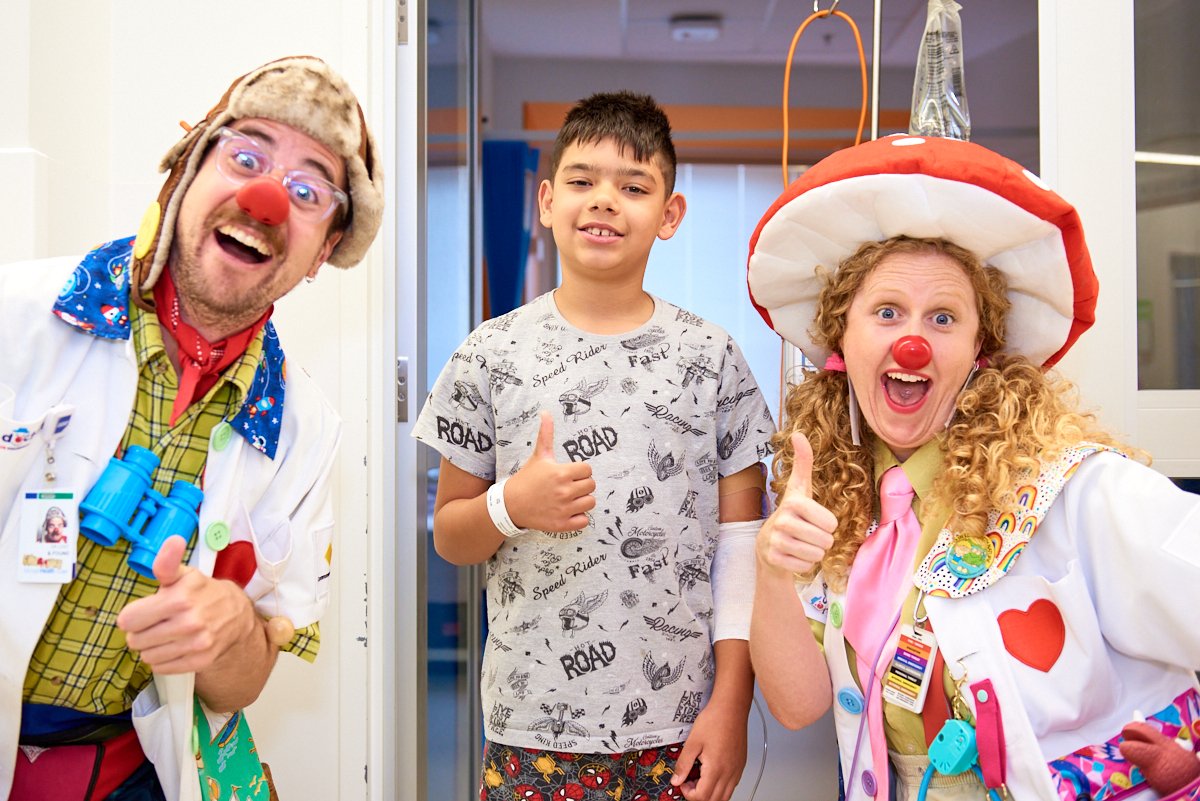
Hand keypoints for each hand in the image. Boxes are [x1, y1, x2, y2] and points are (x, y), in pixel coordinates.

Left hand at [117, 535, 256, 673]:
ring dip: (152, 647)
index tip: (145, 611)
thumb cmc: (202, 593)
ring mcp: (196, 643)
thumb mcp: (184, 575)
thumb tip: (174, 540)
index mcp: (179, 598)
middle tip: (157, 623)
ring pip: (147, 656)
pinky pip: (162, 667)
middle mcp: (189, 622)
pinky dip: (164, 659)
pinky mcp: (200, 660)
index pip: (128, 620)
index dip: (132, 616)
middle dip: (141, 632)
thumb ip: (168, 562)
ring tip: (166, 634)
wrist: (236, 614)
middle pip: (135, 640)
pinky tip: (175, 646)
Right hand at [504, 411, 595, 531]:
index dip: (580, 471)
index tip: (570, 473)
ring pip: (590, 502)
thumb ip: (546, 434)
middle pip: (591, 486)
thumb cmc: (527, 478)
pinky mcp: (561, 524)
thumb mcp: (538, 456)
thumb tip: (546, 412)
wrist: (510, 504)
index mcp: (561, 473)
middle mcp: (564, 491)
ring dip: (582, 501)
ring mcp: (564, 509)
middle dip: (582, 485)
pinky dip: (579, 517)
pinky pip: (584, 521)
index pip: (588, 470)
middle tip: (569, 486)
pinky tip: (568, 511)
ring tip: (570, 498)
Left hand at [670, 696, 748, 800]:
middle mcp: (729, 773)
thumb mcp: (692, 742)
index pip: (702, 796)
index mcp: (716, 768)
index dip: (689, 794)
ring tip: (700, 779)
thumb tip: (676, 780)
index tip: (683, 783)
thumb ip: (684, 764)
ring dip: (711, 794)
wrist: (731, 708)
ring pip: (725, 796)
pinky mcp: (741, 765)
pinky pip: (732, 786)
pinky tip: (712, 774)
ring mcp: (737, 770)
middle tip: (690, 783)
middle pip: (714, 800)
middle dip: (699, 796)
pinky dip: (721, 787)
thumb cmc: (714, 720)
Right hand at [756, 431, 836, 575]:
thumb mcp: (799, 488)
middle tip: (807, 535)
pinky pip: (806, 567)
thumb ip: (803, 462)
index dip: (827, 524)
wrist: (767, 545)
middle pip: (826, 540)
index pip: (831, 523)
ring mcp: (777, 541)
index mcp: (793, 503)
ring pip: (817, 554)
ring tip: (800, 544)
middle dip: (821, 541)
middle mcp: (782, 521)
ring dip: (813, 552)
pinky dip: (803, 564)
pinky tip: (792, 555)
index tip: (813, 519)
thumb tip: (798, 433)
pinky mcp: (774, 559)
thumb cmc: (792, 513)